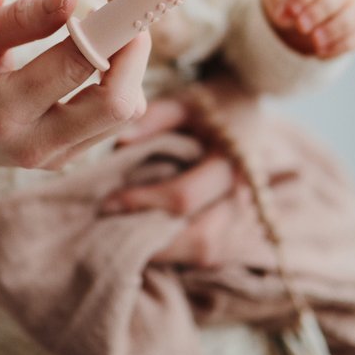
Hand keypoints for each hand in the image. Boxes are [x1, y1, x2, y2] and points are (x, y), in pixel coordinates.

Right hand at [0, 0, 150, 174]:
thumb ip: (21, 18)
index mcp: (2, 109)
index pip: (76, 65)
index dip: (110, 29)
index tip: (127, 0)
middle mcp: (34, 142)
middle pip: (118, 104)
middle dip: (135, 53)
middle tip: (127, 16)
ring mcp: (54, 158)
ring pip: (126, 112)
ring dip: (130, 67)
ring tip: (107, 33)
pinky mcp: (68, 158)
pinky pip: (114, 120)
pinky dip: (120, 84)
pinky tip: (98, 58)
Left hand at [104, 76, 269, 265]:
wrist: (247, 108)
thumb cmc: (211, 103)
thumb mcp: (185, 101)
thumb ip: (156, 117)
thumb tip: (120, 141)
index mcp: (232, 161)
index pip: (184, 196)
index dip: (143, 202)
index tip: (108, 202)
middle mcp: (243, 195)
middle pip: (202, 239)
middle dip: (155, 242)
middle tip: (113, 232)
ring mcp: (243, 214)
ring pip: (206, 252)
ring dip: (165, 252)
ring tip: (127, 240)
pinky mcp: (237, 226)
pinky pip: (208, 252)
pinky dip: (177, 251)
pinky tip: (148, 240)